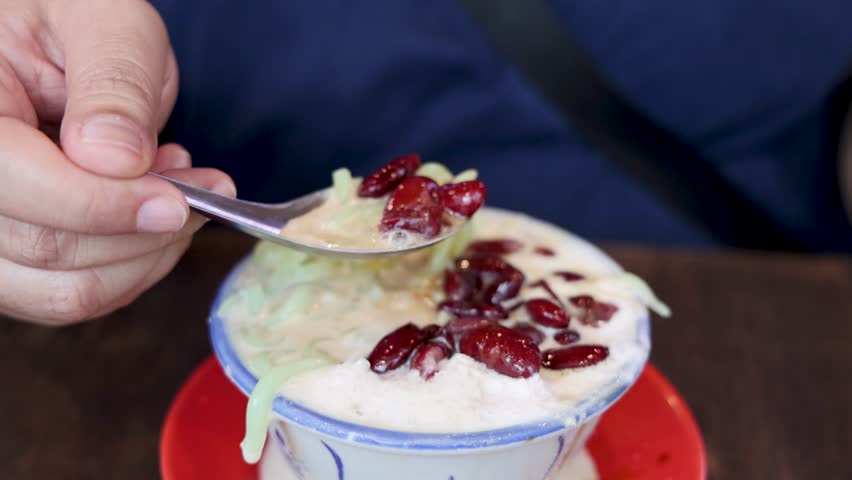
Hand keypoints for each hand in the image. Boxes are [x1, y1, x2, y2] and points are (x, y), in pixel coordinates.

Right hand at [0, 0, 234, 324]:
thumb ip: (112, 85)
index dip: (106, 205)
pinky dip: (131, 267)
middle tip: (199, 189)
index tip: (179, 201)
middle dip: (142, 232)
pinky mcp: (15, 257)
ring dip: (143, 256)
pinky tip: (149, 213)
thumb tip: (114, 160)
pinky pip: (73, 295)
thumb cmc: (75, 18)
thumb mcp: (105, 22)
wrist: (62, 42)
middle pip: (45, 251)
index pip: (16, 185)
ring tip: (174, 193)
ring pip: (61, 292)